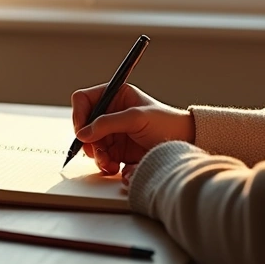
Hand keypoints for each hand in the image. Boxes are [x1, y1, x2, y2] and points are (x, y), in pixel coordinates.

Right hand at [70, 83, 194, 175]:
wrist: (185, 143)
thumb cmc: (167, 123)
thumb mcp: (136, 118)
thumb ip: (107, 123)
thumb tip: (83, 133)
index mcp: (115, 96)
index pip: (84, 100)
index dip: (79, 114)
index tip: (82, 131)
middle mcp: (111, 114)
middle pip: (84, 126)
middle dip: (89, 141)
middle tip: (97, 151)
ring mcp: (114, 133)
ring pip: (91, 145)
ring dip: (97, 156)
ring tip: (110, 163)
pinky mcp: (118, 151)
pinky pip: (101, 158)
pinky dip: (105, 164)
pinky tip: (116, 167)